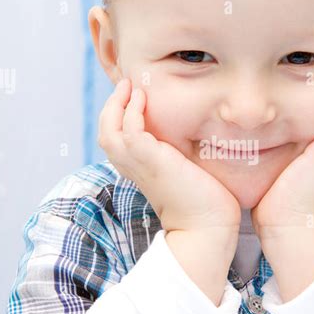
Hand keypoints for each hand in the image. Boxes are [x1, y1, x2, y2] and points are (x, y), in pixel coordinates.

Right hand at [98, 78, 240, 232]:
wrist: (207, 228)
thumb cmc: (205, 204)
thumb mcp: (187, 172)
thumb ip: (181, 156)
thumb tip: (195, 139)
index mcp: (139, 171)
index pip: (116, 141)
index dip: (118, 118)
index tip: (132, 99)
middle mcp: (133, 168)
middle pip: (105, 133)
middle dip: (112, 107)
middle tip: (125, 85)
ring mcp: (139, 165)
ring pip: (109, 130)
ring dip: (116, 104)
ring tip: (129, 85)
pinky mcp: (150, 160)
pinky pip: (130, 129)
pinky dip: (131, 111)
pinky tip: (142, 97)